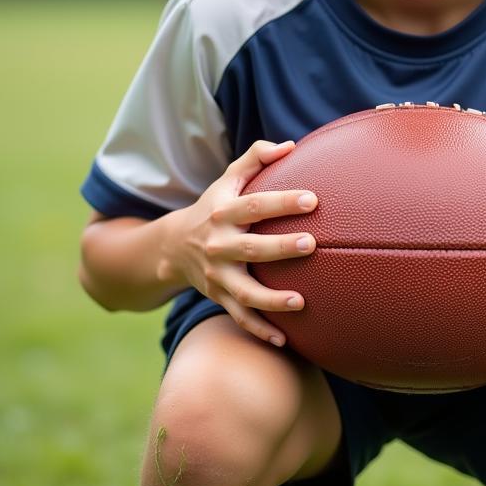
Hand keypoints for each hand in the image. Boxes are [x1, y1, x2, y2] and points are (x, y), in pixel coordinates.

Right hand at [161, 139, 317, 346]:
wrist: (172, 246)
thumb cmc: (215, 206)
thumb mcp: (228, 179)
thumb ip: (256, 157)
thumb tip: (291, 145)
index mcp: (224, 213)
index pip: (255, 205)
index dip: (283, 202)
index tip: (313, 199)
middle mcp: (218, 245)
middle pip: (251, 248)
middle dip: (280, 247)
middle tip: (310, 244)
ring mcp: (217, 275)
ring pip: (244, 291)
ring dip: (271, 298)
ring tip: (301, 301)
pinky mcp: (219, 297)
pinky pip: (240, 317)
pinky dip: (259, 330)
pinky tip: (284, 340)